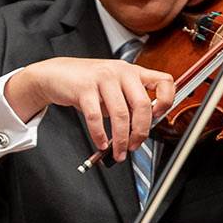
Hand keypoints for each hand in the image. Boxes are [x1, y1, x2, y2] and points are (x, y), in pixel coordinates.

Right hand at [3, 56, 174, 161]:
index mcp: (132, 72)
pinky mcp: (84, 89)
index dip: (167, 101)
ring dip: (120, 139)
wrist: (55, 74)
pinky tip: (100, 142)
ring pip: (120, 114)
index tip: (159, 116)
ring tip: (117, 151)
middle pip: (141, 105)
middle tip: (134, 145)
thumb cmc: (86, 83)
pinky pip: (95, 117)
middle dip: (140, 132)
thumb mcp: (112, 87)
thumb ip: (127, 102)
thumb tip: (139, 129)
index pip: (164, 81)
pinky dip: (99, 134)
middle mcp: (120, 72)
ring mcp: (102, 79)